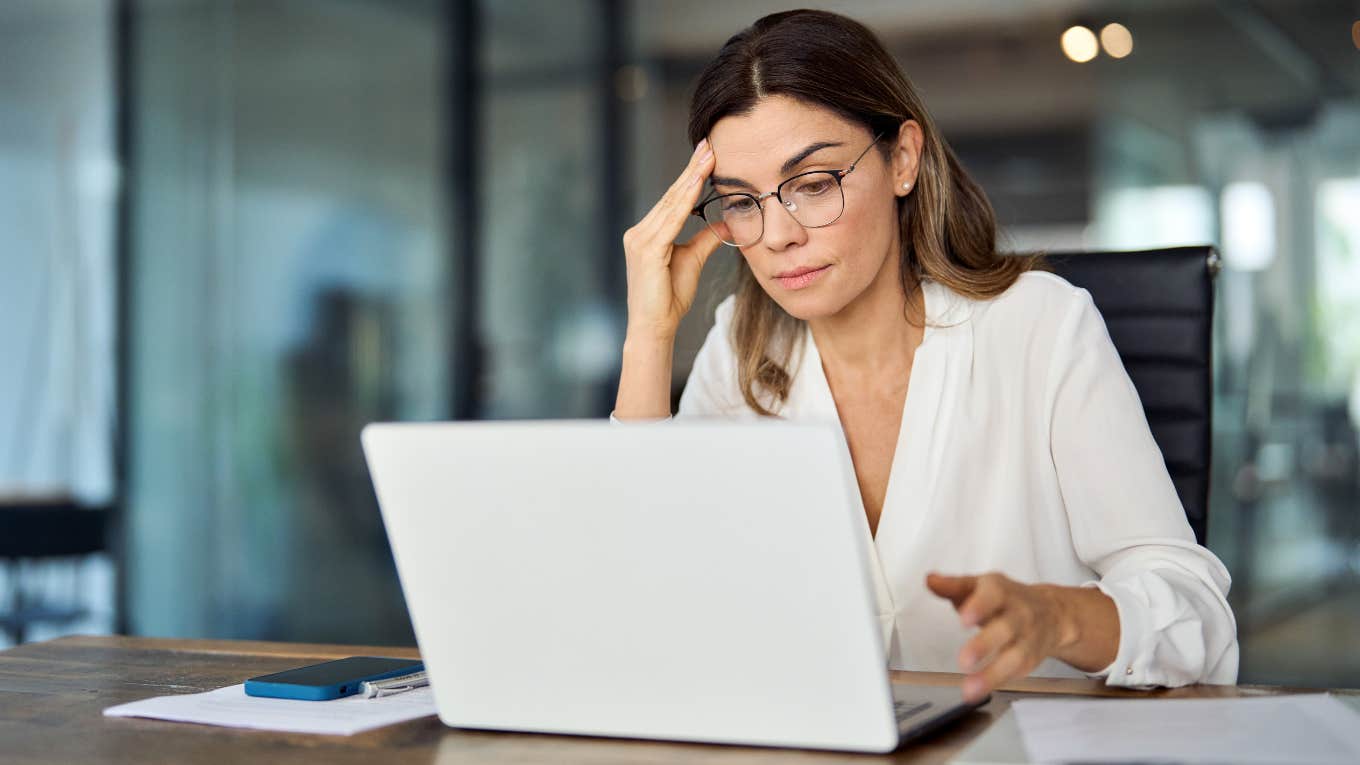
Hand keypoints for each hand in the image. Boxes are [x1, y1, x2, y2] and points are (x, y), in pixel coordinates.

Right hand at [621, 138, 729, 341]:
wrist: (654, 327)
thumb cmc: (669, 298)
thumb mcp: (692, 260)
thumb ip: (706, 239)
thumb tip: (728, 221)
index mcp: (648, 234)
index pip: (673, 199)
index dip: (690, 176)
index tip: (706, 154)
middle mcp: (639, 232)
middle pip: (671, 195)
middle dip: (692, 169)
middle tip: (708, 143)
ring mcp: (640, 239)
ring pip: (671, 203)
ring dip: (691, 178)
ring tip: (708, 156)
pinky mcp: (647, 249)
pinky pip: (670, 219)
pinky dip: (684, 200)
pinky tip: (697, 184)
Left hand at [926, 571, 1076, 702]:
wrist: (1051, 612)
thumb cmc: (1006, 598)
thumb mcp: (979, 585)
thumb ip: (953, 586)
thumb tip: (931, 581)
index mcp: (1001, 591)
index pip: (993, 595)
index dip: (979, 607)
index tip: (964, 619)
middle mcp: (1019, 614)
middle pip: (1006, 628)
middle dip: (985, 645)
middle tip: (964, 660)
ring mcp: (1028, 637)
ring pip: (1015, 657)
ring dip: (992, 675)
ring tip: (970, 689)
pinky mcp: (1031, 659)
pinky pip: (1016, 672)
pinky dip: (998, 683)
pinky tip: (980, 691)